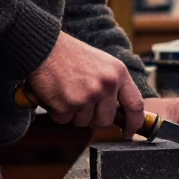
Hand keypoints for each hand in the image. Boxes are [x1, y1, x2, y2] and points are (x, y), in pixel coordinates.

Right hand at [26, 32, 144, 135]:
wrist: (44, 47)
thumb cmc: (71, 54)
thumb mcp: (103, 63)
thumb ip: (115, 86)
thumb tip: (121, 112)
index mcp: (118, 74)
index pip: (135, 105)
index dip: (134, 123)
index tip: (130, 131)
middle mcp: (105, 85)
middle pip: (105, 120)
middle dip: (93, 117)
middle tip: (82, 101)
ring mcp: (86, 96)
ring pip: (83, 122)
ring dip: (74, 113)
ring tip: (67, 91)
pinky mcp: (67, 105)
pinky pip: (64, 120)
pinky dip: (58, 111)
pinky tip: (57, 94)